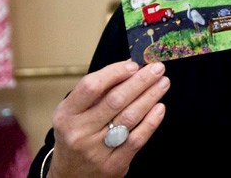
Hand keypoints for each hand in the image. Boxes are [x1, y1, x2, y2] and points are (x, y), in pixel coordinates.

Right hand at [47, 60, 169, 177]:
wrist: (70, 175)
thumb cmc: (77, 135)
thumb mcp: (74, 113)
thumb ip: (97, 93)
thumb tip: (130, 69)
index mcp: (67, 114)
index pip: (91, 86)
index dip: (115, 72)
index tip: (134, 64)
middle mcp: (79, 132)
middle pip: (116, 100)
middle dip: (141, 81)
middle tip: (157, 68)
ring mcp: (96, 150)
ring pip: (129, 117)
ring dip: (150, 96)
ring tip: (162, 83)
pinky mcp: (113, 164)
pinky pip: (137, 138)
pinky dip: (151, 121)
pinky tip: (160, 107)